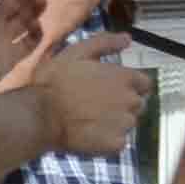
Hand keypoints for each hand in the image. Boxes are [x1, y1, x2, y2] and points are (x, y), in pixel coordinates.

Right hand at [26, 35, 140, 158]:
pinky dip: (108, 139)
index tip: (112, 88)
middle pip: (137, 104)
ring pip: (128, 123)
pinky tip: (89, 133)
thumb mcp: (77, 52)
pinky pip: (119, 142)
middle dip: (122, 103)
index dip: (130, 85)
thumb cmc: (55, 81)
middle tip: (95, 104)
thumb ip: (106, 43)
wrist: (40, 115)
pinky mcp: (115, 145)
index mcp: (125, 78)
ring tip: (89, 118)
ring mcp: (124, 125)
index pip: (144, 83)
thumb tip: (128, 38)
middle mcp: (130, 101)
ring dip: (115, 121)